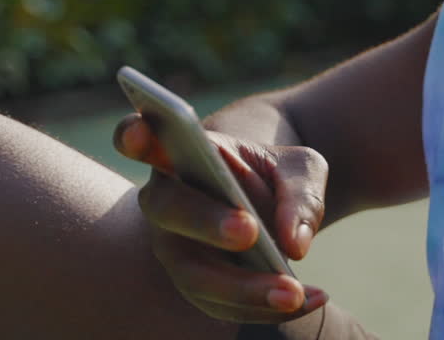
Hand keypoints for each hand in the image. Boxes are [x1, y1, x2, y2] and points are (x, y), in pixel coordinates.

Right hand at [113, 113, 330, 323]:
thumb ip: (299, 193)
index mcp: (181, 153)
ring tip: (293, 293)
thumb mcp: (301, 168)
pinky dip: (266, 307)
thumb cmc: (278, 175)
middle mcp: (166, 201)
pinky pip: (223, 305)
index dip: (134, 135)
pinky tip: (309, 300)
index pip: (143, 138)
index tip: (139, 136)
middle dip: (206, 222)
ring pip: (195, 274)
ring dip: (244, 288)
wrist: (275, 204)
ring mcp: (175, 249)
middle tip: (249, 232)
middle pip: (169, 210)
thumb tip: (294, 242)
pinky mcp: (196, 286)